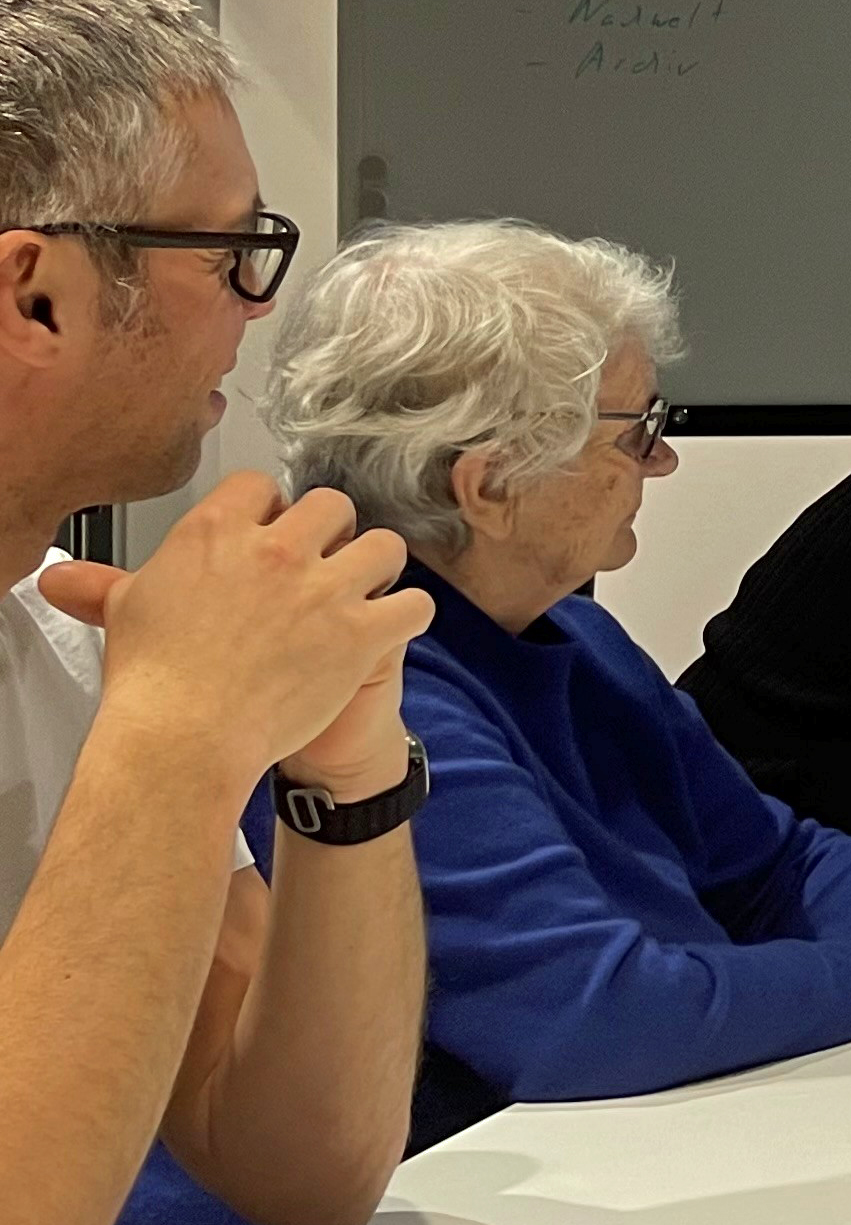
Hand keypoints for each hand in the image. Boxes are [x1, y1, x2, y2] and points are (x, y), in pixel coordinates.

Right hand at [48, 474, 433, 781]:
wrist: (184, 738)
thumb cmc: (155, 682)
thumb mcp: (127, 614)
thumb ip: (106, 584)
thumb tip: (61, 577)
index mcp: (216, 532)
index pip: (260, 486)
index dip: (270, 511)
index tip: (270, 533)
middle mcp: (275, 550)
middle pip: (332, 506)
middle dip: (332, 533)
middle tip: (322, 566)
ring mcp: (323, 589)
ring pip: (384, 546)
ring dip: (377, 567)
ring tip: (361, 592)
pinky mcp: (360, 633)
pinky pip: (414, 604)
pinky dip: (409, 615)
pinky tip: (390, 627)